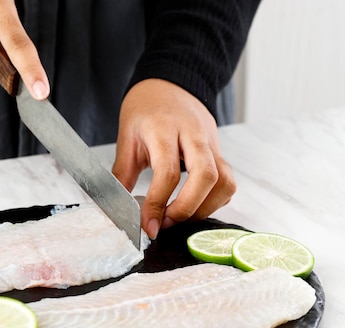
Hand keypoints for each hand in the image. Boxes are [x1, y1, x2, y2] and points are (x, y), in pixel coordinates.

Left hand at [112, 79, 235, 239]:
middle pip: (206, 177)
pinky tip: (194, 205)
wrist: (170, 84)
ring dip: (205, 208)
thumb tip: (116, 209)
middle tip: (167, 222)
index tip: (148, 225)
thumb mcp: (126, 138)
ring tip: (179, 217)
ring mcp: (211, 143)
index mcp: (164, 129)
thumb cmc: (145, 109)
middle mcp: (193, 135)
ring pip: (224, 181)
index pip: (167, 173)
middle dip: (187, 209)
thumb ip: (121, 174)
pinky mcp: (219, 152)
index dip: (157, 204)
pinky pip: (227, 182)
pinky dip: (215, 201)